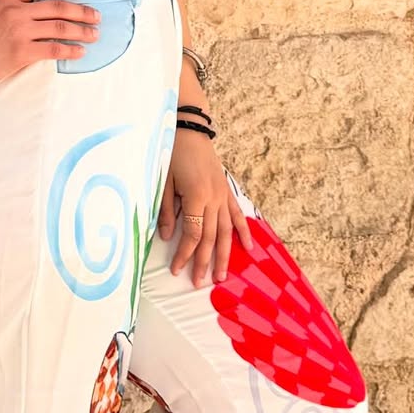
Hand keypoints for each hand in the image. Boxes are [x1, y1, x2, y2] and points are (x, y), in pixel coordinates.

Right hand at [0, 0, 102, 89]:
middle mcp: (17, 12)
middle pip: (58, 7)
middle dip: (82, 11)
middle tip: (96, 15)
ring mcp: (21, 32)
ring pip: (60, 27)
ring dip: (82, 30)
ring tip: (94, 33)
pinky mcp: (23, 52)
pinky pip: (53, 49)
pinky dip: (70, 50)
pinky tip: (80, 51)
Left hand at [157, 130, 253, 286]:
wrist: (190, 129)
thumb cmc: (173, 153)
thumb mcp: (165, 181)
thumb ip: (168, 211)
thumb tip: (167, 238)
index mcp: (196, 197)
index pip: (192, 233)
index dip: (184, 254)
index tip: (177, 269)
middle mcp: (213, 199)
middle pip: (210, 237)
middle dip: (204, 262)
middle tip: (199, 283)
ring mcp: (223, 195)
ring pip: (226, 231)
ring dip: (225, 255)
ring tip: (222, 276)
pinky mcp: (227, 190)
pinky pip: (237, 215)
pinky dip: (243, 232)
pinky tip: (248, 248)